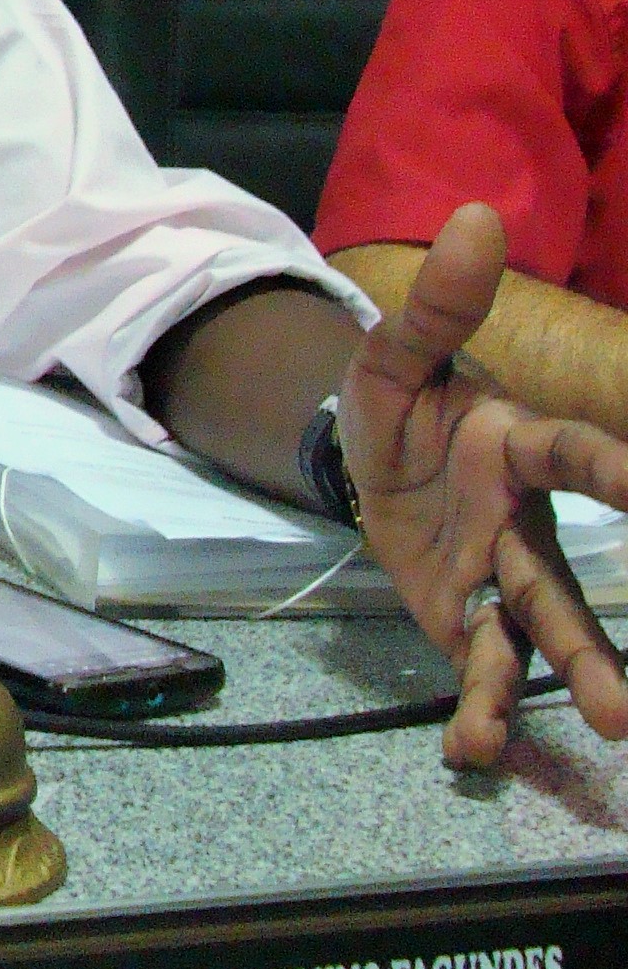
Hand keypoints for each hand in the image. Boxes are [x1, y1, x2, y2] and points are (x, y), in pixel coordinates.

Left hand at [344, 202, 627, 766]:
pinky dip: (477, 709)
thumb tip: (475, 215)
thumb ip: (438, 302)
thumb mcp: (395, 352)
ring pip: (540, 631)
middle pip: (567, 576)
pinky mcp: (463, 614)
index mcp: (515, 447)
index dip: (621, 471)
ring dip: (574, 677)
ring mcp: (495, 574)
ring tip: (617, 727)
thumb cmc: (404, 402)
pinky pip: (476, 664)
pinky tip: (471, 753)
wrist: (366, 453)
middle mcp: (521, 520)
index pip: (575, 457)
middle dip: (609, 627)